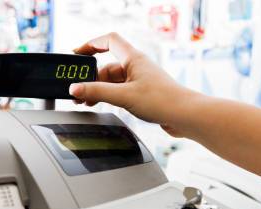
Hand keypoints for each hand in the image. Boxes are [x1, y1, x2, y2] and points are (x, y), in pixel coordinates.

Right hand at [70, 32, 202, 137]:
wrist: (185, 116)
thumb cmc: (163, 101)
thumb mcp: (124, 96)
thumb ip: (97, 92)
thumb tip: (75, 89)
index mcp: (133, 58)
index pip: (109, 40)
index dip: (91, 44)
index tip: (77, 54)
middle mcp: (136, 66)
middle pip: (107, 65)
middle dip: (91, 77)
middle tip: (78, 91)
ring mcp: (140, 80)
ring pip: (113, 81)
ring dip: (99, 90)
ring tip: (86, 102)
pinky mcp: (143, 94)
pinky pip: (120, 91)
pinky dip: (109, 97)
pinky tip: (103, 105)